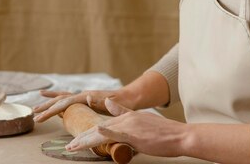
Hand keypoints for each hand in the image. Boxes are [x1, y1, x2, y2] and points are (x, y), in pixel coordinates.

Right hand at [33, 89, 123, 122]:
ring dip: (49, 104)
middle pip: (60, 100)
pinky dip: (58, 102)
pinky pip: (68, 101)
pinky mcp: (85, 100)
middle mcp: (82, 94)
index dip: (51, 110)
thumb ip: (99, 100)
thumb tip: (85, 97)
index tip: (41, 117)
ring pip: (62, 99)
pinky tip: (53, 103)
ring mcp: (83, 96)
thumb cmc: (123, 102)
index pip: (64, 103)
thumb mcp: (113, 103)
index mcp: (86, 96)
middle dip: (46, 108)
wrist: (130, 97)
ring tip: (36, 108)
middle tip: (33, 114)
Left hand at [66, 98, 186, 157]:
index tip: (76, 138)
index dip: (87, 131)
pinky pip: (117, 133)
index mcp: (127, 116)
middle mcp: (125, 118)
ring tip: (72, 147)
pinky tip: (96, 132)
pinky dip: (106, 133)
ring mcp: (129, 125)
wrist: (180, 135)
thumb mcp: (141, 120)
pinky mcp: (135, 134)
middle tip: (69, 146)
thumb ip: (123, 112)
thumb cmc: (164, 133)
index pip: (102, 124)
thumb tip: (108, 103)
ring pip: (102, 132)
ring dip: (85, 140)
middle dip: (81, 138)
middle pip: (97, 128)